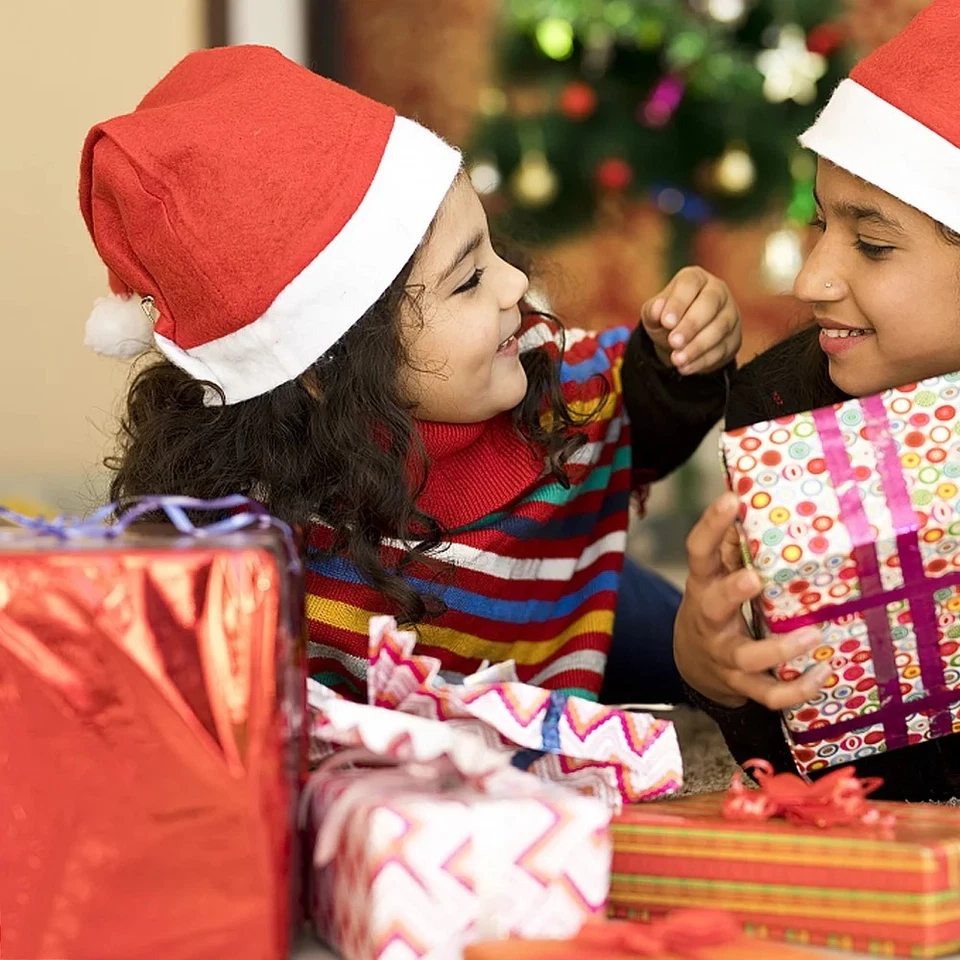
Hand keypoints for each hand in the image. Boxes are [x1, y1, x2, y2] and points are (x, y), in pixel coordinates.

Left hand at [641, 266, 741, 375]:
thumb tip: (657, 309)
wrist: (681, 339)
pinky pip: (723, 349)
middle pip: (710, 303)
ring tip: (677, 359)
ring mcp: (730, 314)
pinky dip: (702, 360)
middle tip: (674, 342)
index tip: (666, 322)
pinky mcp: (734, 338)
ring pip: (719, 328)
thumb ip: (652, 311)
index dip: (678, 302)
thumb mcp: (653, 314)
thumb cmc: (667, 319)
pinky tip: (685, 367)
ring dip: (697, 346)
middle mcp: (717, 291)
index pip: (690, 283)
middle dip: (691, 324)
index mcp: (695, 279)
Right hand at [674, 492, 830, 709]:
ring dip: (780, 648)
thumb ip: (732, 548)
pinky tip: (823, 674)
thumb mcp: (714, 577)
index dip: (710, 525)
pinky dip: (796, 689)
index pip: (698, 551)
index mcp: (702, 585)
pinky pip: (768, 693)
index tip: (730, 499)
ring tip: (814, 634)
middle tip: (755, 578)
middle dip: (732, 592)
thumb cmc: (714, 607)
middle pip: (713, 606)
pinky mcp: (741, 683)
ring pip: (747, 656)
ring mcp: (724, 655)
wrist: (694, 664)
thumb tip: (753, 504)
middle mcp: (709, 620)